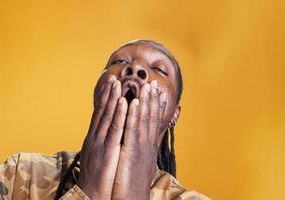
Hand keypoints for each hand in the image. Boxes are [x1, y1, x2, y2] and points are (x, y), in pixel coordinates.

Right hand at [77, 75, 127, 199]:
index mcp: (94, 138)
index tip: (109, 83)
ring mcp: (99, 143)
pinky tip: (124, 102)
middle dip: (107, 93)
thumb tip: (107, 131)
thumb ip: (103, 141)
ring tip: (117, 83)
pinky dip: (119, 114)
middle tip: (113, 77)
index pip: (99, 114)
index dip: (104, 98)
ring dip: (113, 98)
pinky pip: (115, 130)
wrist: (91, 195)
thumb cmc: (97, 176)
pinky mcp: (107, 151)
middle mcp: (95, 137)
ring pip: (107, 117)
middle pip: (102, 112)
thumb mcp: (99, 155)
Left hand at [112, 80, 166, 199]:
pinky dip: (133, 115)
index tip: (160, 92)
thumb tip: (145, 139)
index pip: (154, 122)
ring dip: (146, 102)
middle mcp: (148, 144)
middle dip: (153, 99)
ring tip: (147, 86)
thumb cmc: (134, 179)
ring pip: (144, 120)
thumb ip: (142, 148)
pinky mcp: (131, 152)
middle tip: (154, 83)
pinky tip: (134, 102)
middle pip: (152, 118)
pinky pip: (132, 130)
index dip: (158, 106)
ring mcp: (141, 147)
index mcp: (149, 145)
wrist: (131, 198)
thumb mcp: (140, 160)